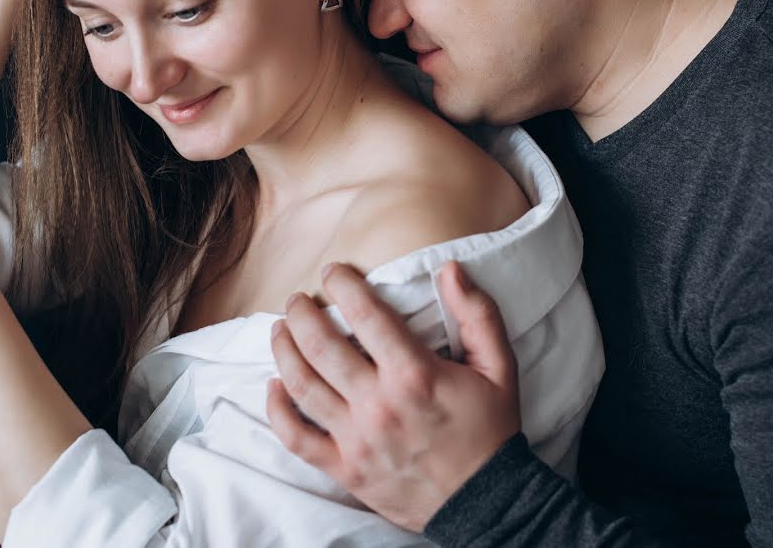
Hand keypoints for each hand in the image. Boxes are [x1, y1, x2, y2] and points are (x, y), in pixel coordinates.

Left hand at [267, 261, 520, 531]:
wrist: (486, 502)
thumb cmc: (490, 430)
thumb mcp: (499, 367)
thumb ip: (477, 315)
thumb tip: (450, 270)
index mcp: (415, 375)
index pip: (366, 314)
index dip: (343, 285)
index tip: (333, 272)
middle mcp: (379, 404)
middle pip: (321, 346)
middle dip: (302, 313)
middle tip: (297, 300)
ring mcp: (357, 440)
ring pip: (302, 386)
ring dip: (283, 350)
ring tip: (279, 329)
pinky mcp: (345, 469)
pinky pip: (297, 438)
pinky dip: (278, 410)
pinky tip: (274, 386)